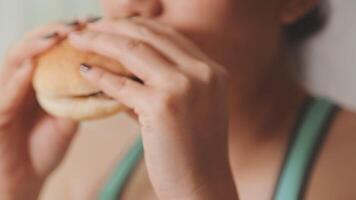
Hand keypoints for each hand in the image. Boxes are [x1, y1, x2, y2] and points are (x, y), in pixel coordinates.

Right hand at [0, 22, 80, 199]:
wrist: (22, 181)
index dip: (68, 34)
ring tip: (58, 34)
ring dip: (36, 45)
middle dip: (54, 31)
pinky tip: (32, 64)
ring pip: (15, 61)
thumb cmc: (42, 149)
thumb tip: (104, 82)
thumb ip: (77, 99)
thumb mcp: (66, 119)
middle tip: (78, 23)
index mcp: (35, 82)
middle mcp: (17, 82)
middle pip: (32, 47)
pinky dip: (18, 78)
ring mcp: (3, 95)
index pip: (49, 50)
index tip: (91, 23)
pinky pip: (5, 93)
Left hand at [69, 18, 237, 199]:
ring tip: (78, 39)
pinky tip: (84, 70)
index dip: (137, 26)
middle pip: (150, 36)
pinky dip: (100, 76)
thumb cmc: (192, 151)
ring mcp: (185, 87)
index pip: (169, 36)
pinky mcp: (164, 106)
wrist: (202, 186)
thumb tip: (122, 71)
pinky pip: (122, 84)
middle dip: (114, 27)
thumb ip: (160, 86)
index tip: (114, 26)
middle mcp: (202, 73)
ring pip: (134, 51)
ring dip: (100, 42)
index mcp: (212, 71)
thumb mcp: (186, 109)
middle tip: (88, 27)